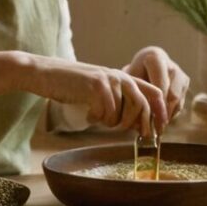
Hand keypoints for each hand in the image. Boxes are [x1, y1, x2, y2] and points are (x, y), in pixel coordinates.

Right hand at [23, 56, 165, 137]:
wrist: (46, 74)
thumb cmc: (73, 86)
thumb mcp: (101, 90)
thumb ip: (120, 101)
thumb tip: (140, 126)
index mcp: (124, 77)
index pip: (155, 93)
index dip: (160, 113)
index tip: (158, 131)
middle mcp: (120, 76)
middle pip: (141, 106)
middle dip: (133, 124)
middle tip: (118, 129)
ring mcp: (108, 80)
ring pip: (121, 114)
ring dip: (109, 122)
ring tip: (96, 115)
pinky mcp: (95, 86)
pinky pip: (104, 114)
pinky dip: (95, 119)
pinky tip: (86, 112)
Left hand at [122, 46, 189, 132]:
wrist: (144, 64)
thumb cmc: (133, 73)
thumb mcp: (129, 80)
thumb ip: (134, 95)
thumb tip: (139, 121)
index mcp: (155, 58)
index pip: (160, 86)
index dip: (157, 105)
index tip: (152, 121)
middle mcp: (171, 64)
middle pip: (172, 94)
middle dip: (164, 113)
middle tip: (157, 129)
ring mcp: (180, 73)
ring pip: (178, 100)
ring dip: (168, 115)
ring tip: (158, 128)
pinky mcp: (185, 82)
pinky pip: (180, 102)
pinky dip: (171, 113)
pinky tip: (161, 119)